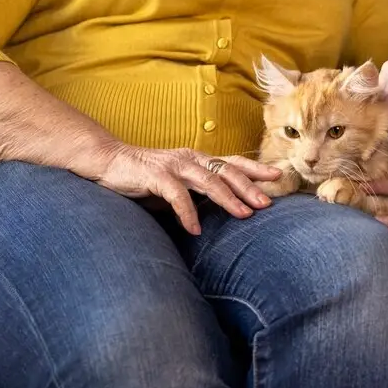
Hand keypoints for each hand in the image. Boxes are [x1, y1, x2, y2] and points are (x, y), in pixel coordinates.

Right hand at [92, 142, 283, 234]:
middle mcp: (191, 158)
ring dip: (228, 199)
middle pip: (228, 171)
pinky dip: (187, 212)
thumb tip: (223, 207)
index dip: (255, 168)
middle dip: (250, 187)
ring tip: (244, 215)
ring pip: (208, 181)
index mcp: (198, 159)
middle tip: (267, 203)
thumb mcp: (177, 182)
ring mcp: (174, 165)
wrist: (109, 162)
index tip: (278, 176)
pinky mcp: (156, 175)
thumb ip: (197, 191)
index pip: (233, 162)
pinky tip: (195, 229)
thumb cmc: (145, 176)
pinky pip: (177, 195)